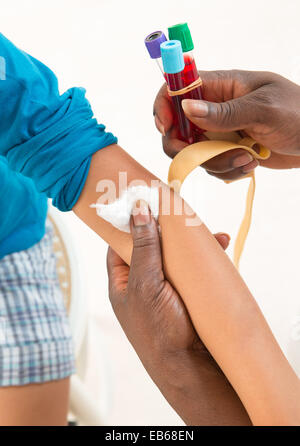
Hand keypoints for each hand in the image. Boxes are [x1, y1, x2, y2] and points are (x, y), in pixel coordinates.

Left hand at [107, 201, 250, 424]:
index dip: (129, 222)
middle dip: (169, 229)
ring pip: (176, 254)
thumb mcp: (146, 285)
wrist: (190, 367)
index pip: (119, 243)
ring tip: (212, 233)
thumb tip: (138, 211)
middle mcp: (143, 281)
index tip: (142, 201)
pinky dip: (206, 256)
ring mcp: (166, 286)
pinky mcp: (187, 291)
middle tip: (182, 212)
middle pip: (152, 245)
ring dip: (192, 242)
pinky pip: (194, 267)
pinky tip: (220, 247)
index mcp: (123, 280)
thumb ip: (143, 248)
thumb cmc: (158, 331)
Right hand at [154, 70, 299, 180]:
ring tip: (247, 158)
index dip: (164, 106)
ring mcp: (220, 132)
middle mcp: (214, 108)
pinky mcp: (227, 151)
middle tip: (203, 157)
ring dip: (216, 162)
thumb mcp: (264, 109)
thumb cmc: (299, 113)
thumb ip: (225, 111)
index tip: (167, 129)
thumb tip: (187, 108)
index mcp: (221, 86)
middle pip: (177, 128)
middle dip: (186, 147)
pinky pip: (211, 166)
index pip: (177, 88)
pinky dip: (227, 170)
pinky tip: (251, 163)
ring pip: (195, 153)